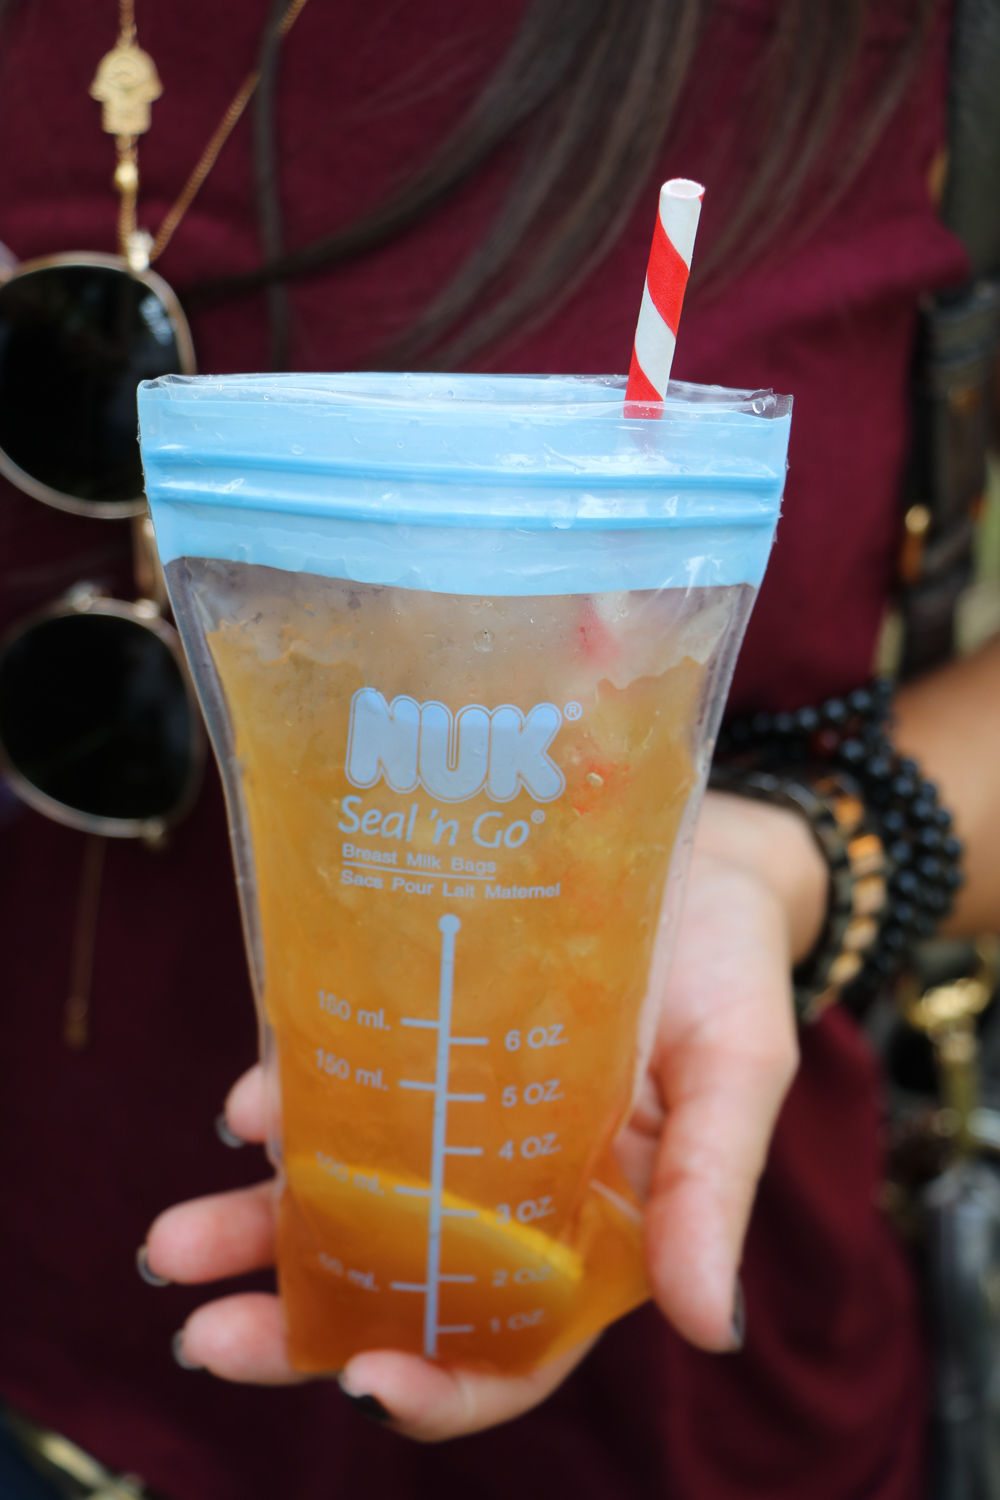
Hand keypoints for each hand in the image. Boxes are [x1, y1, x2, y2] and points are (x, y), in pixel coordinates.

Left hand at [144, 791, 821, 1437]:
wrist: (694, 852)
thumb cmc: (733, 969)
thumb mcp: (738, 1071)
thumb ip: (714, 1190)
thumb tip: (713, 1329)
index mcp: (596, 1232)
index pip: (512, 1347)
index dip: (439, 1387)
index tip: (362, 1384)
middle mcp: (512, 1194)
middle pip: (399, 1293)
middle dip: (298, 1327)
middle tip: (207, 1333)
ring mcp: (456, 1119)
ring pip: (349, 1204)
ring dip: (257, 1230)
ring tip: (174, 1241)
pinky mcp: (420, 1042)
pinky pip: (344, 1090)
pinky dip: (289, 1108)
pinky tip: (248, 1107)